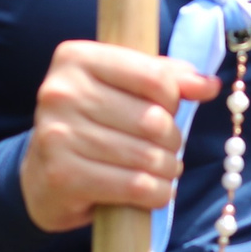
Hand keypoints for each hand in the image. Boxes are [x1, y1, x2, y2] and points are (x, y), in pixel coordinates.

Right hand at [21, 41, 220, 233]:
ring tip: (163, 170)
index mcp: (76, 58)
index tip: (169, 110)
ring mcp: (57, 135)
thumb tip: (208, 84)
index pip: (154, 76)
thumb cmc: (91, 125)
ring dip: (167, 169)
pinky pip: (134, 186)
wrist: (41, 177)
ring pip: (146, 155)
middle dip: (172, 140)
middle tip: (168, 149)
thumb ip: (164, 78)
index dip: (174, 99)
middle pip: (153, 119)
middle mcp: (61, 92)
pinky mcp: (63, 176)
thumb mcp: (121, 89)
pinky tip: (154, 191)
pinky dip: (156, 193)